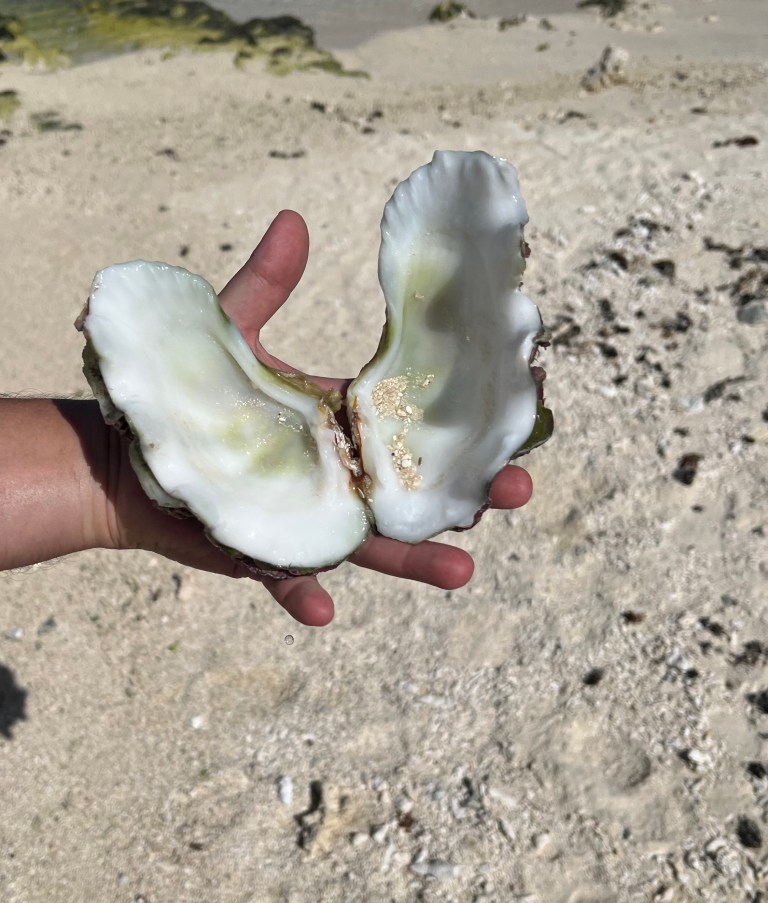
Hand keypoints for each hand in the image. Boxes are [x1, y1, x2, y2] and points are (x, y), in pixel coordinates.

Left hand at [215, 210, 532, 624]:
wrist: (125, 460)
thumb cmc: (186, 397)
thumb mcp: (230, 336)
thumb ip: (265, 287)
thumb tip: (295, 217)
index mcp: (344, 424)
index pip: (416, 419)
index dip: (468, 416)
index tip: (522, 408)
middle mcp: (341, 476)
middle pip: (415, 488)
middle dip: (470, 492)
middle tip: (519, 490)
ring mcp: (310, 518)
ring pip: (374, 543)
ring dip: (418, 558)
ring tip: (463, 569)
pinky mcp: (266, 553)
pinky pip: (290, 578)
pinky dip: (304, 593)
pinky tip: (325, 611)